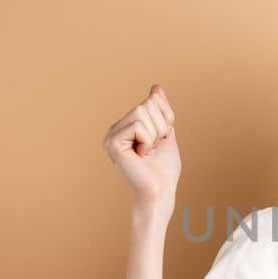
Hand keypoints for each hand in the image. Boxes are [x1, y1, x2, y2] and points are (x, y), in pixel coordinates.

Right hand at [103, 84, 180, 206]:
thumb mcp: (166, 131)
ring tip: (147, 152)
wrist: (161, 191)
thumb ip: (160, 110)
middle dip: (160, 126)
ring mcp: (111, 136)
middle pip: (146, 104)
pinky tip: (141, 156)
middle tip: (153, 148)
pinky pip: (138, 126)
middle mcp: (115, 129)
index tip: (160, 139)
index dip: (166, 118)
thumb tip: (155, 87)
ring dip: (154, 134)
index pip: (152, 100)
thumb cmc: (164, 168)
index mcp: (126, 125)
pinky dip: (148, 140)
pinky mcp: (112, 143)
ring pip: (142, 112)